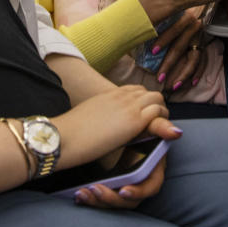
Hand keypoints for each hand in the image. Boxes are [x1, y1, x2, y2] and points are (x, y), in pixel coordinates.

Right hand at [54, 86, 171, 169]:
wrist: (65, 136)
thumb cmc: (71, 131)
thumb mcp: (89, 115)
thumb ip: (100, 115)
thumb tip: (99, 125)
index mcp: (109, 94)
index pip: (136, 90)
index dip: (143, 102)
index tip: (143, 115)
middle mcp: (121, 96)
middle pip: (150, 93)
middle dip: (156, 106)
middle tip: (154, 124)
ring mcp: (129, 107)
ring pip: (158, 99)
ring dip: (161, 113)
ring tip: (158, 129)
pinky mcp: (135, 121)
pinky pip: (158, 113)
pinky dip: (162, 121)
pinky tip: (158, 134)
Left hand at [75, 116, 178, 208]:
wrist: (109, 126)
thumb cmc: (132, 126)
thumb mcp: (143, 125)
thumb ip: (158, 127)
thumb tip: (177, 131)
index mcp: (151, 170)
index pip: (150, 188)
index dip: (138, 191)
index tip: (122, 190)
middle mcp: (139, 183)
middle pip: (129, 201)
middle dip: (111, 198)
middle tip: (95, 189)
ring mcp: (124, 187)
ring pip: (114, 202)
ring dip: (98, 201)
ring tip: (82, 193)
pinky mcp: (110, 188)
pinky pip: (102, 199)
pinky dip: (91, 198)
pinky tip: (79, 195)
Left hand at [152, 10, 204, 90]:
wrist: (192, 3)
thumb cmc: (172, 10)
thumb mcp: (165, 12)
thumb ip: (155, 20)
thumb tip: (135, 30)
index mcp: (184, 17)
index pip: (175, 29)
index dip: (163, 40)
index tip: (152, 51)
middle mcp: (194, 27)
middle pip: (181, 48)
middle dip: (169, 64)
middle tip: (159, 78)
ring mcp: (199, 37)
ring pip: (193, 59)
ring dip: (183, 74)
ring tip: (174, 85)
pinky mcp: (203, 45)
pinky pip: (202, 61)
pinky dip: (197, 73)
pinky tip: (192, 83)